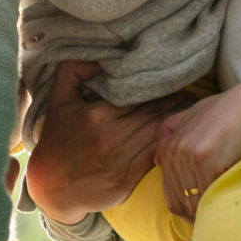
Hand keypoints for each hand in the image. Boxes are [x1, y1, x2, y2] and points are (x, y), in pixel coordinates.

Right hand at [25, 61, 195, 224]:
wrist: (51, 186)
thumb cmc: (57, 139)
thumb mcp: (58, 99)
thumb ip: (73, 69)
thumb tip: (100, 54)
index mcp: (98, 114)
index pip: (139, 93)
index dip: (159, 84)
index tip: (172, 77)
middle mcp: (112, 136)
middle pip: (154, 111)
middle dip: (174, 99)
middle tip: (188, 90)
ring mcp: (121, 159)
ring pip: (158, 132)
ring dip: (177, 119)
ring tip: (189, 107)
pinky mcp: (128, 179)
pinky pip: (155, 155)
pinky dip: (169, 142)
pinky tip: (179, 133)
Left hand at [155, 72, 240, 219]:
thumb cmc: (228, 110)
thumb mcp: (193, 115)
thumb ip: (171, 132)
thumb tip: (156, 161)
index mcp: (169, 146)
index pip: (170, 193)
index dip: (187, 207)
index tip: (203, 212)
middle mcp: (175, 151)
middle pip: (180, 201)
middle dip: (197, 212)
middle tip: (214, 215)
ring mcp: (190, 157)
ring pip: (193, 202)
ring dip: (207, 212)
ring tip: (221, 212)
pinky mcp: (208, 162)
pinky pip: (209, 195)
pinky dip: (218, 205)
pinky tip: (228, 204)